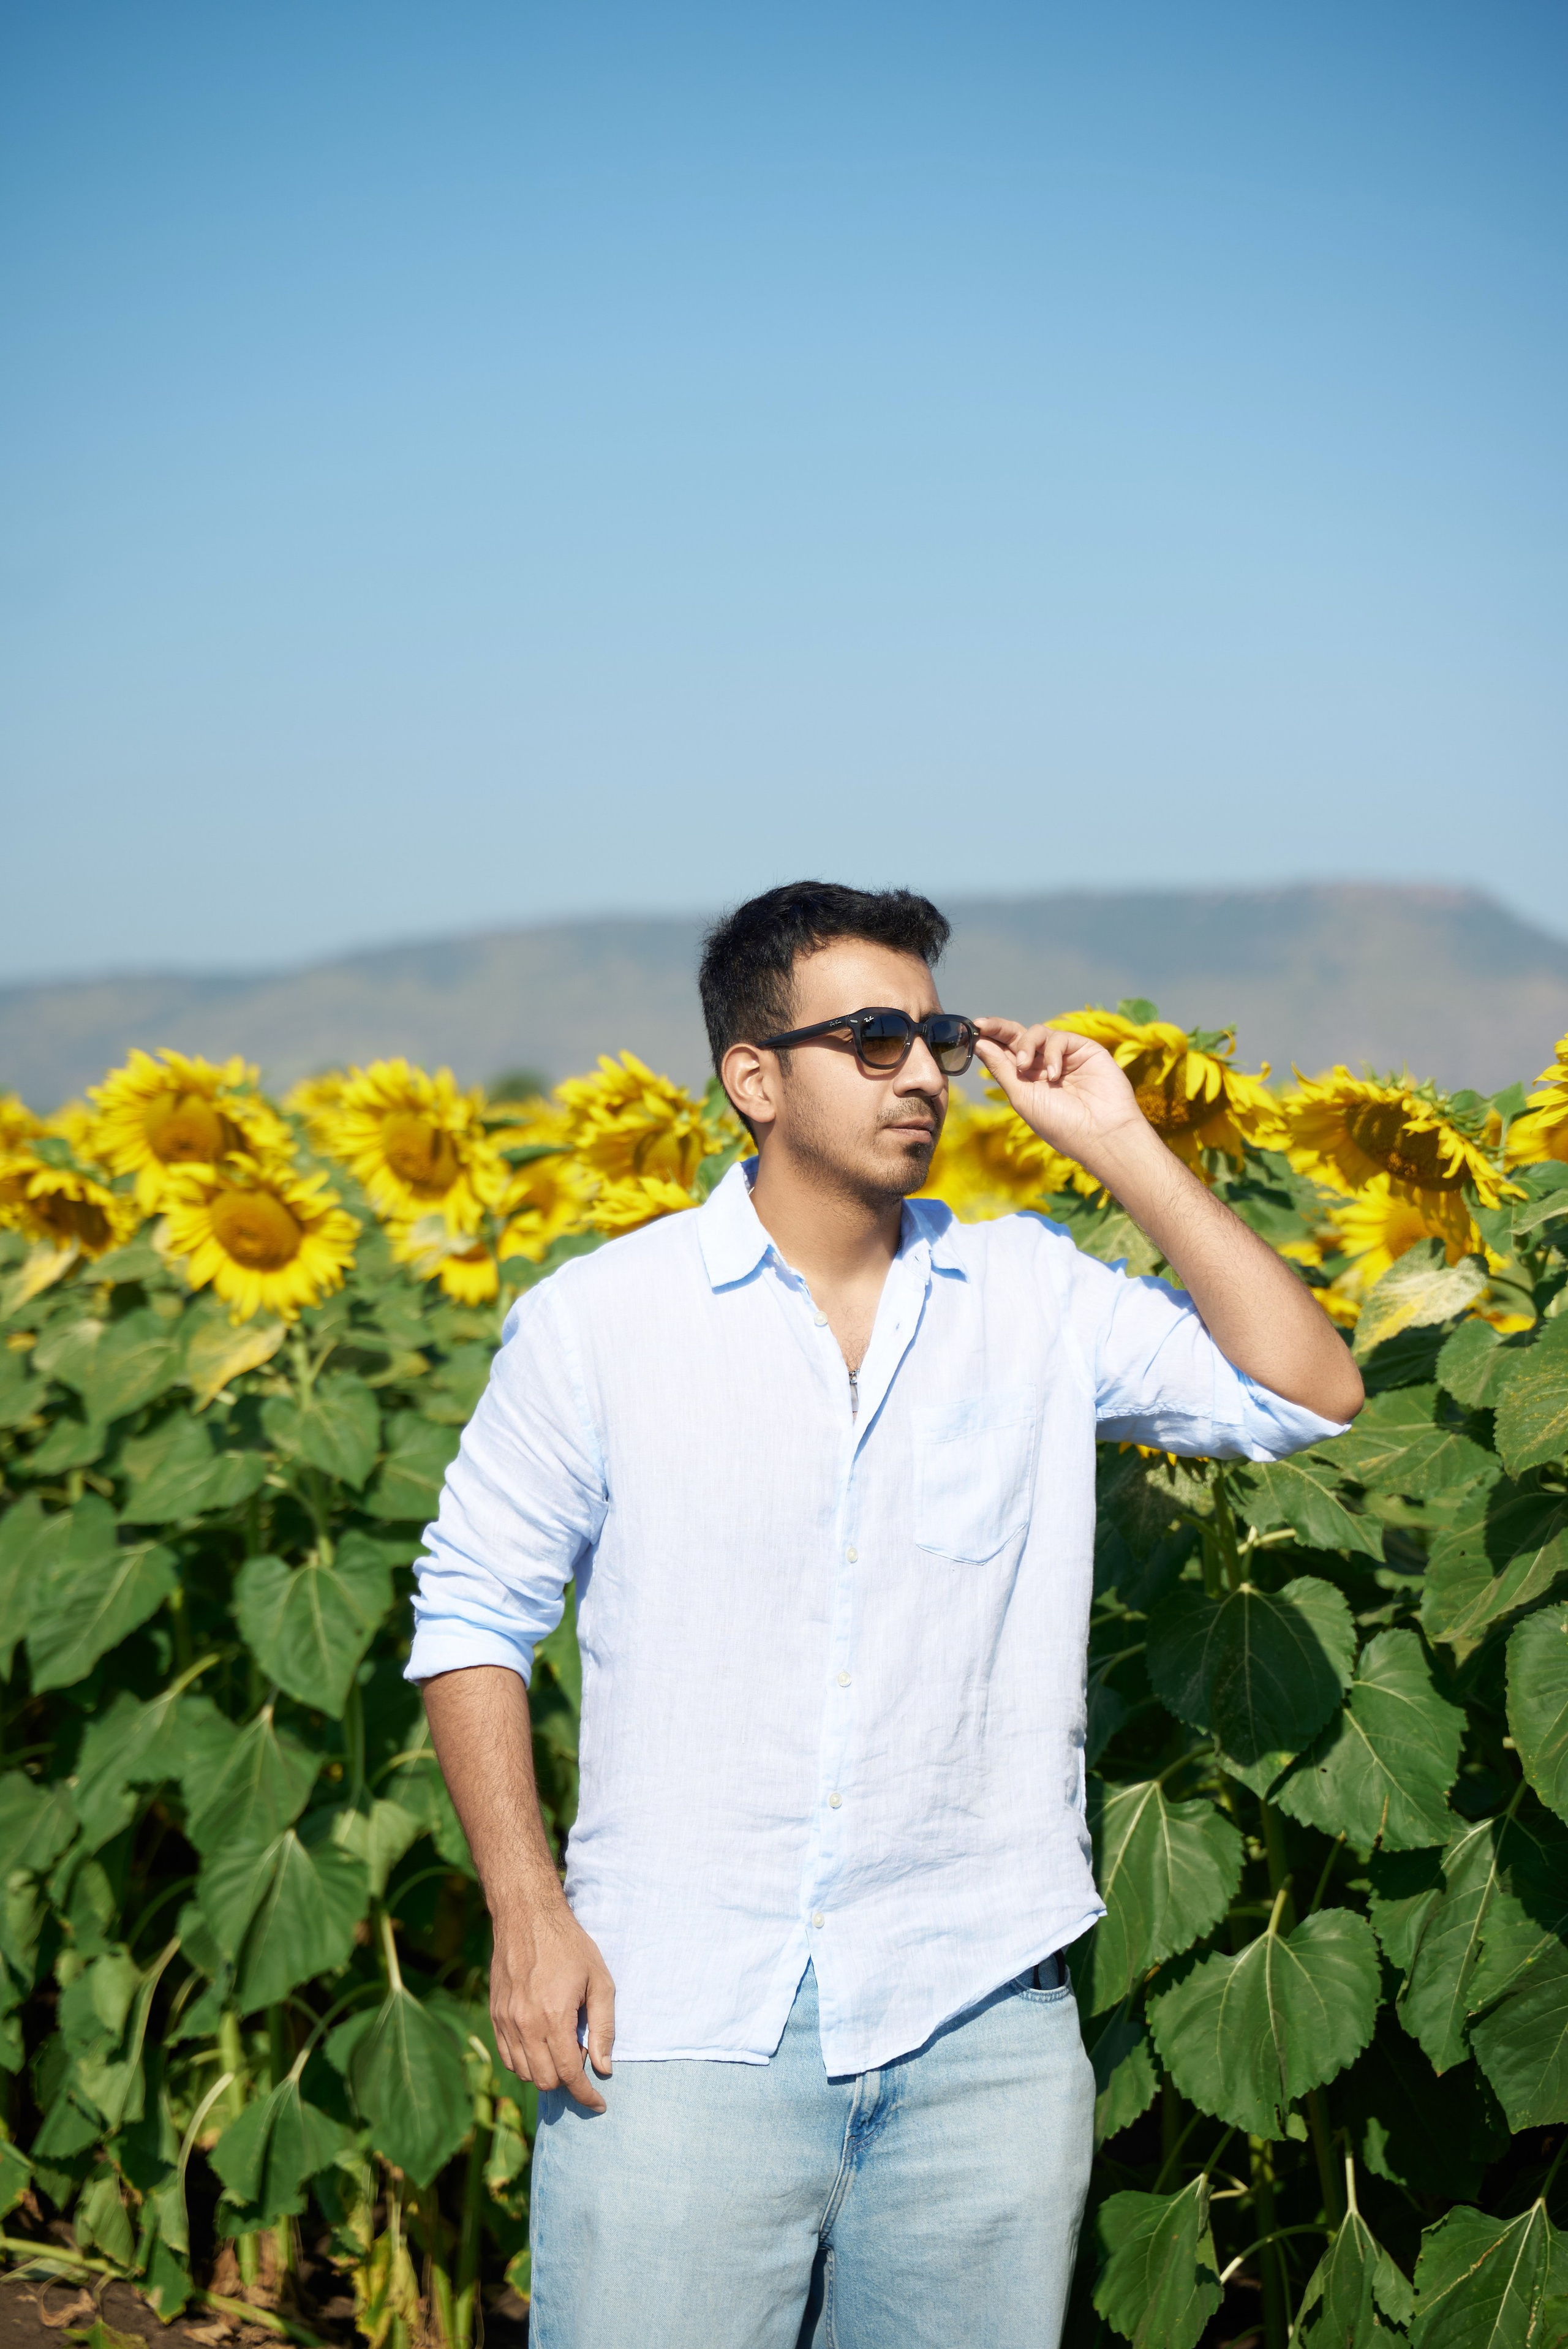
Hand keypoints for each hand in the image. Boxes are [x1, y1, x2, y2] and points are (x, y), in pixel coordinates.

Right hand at [488, 1885, 615, 2112]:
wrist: (527, 1916)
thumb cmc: (570, 1946)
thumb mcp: (600, 1981)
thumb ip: (603, 2028)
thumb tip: (604, 2068)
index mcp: (553, 2018)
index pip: (568, 2074)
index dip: (585, 2095)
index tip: (598, 2104)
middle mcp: (525, 2025)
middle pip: (544, 2080)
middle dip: (567, 2082)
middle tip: (581, 2058)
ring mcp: (506, 2021)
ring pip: (523, 2072)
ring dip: (545, 2073)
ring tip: (562, 2048)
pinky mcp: (495, 2015)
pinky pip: (507, 2056)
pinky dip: (524, 2062)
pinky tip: (541, 2045)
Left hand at [973, 1020, 1145, 1168]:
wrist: (1100, 1133)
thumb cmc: (1060, 1124)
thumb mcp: (1022, 1097)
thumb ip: (1002, 1069)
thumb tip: (980, 1044)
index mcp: (1027, 1079)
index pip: (1005, 1052)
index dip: (990, 1039)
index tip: (973, 1031)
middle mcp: (1043, 1065)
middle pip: (1017, 1036)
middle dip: (999, 1028)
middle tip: (984, 1025)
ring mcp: (1064, 1056)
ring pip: (1036, 1033)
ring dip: (1024, 1045)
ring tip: (1023, 1067)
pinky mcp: (1083, 1048)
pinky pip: (1058, 1038)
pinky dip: (1051, 1053)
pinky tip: (1054, 1075)